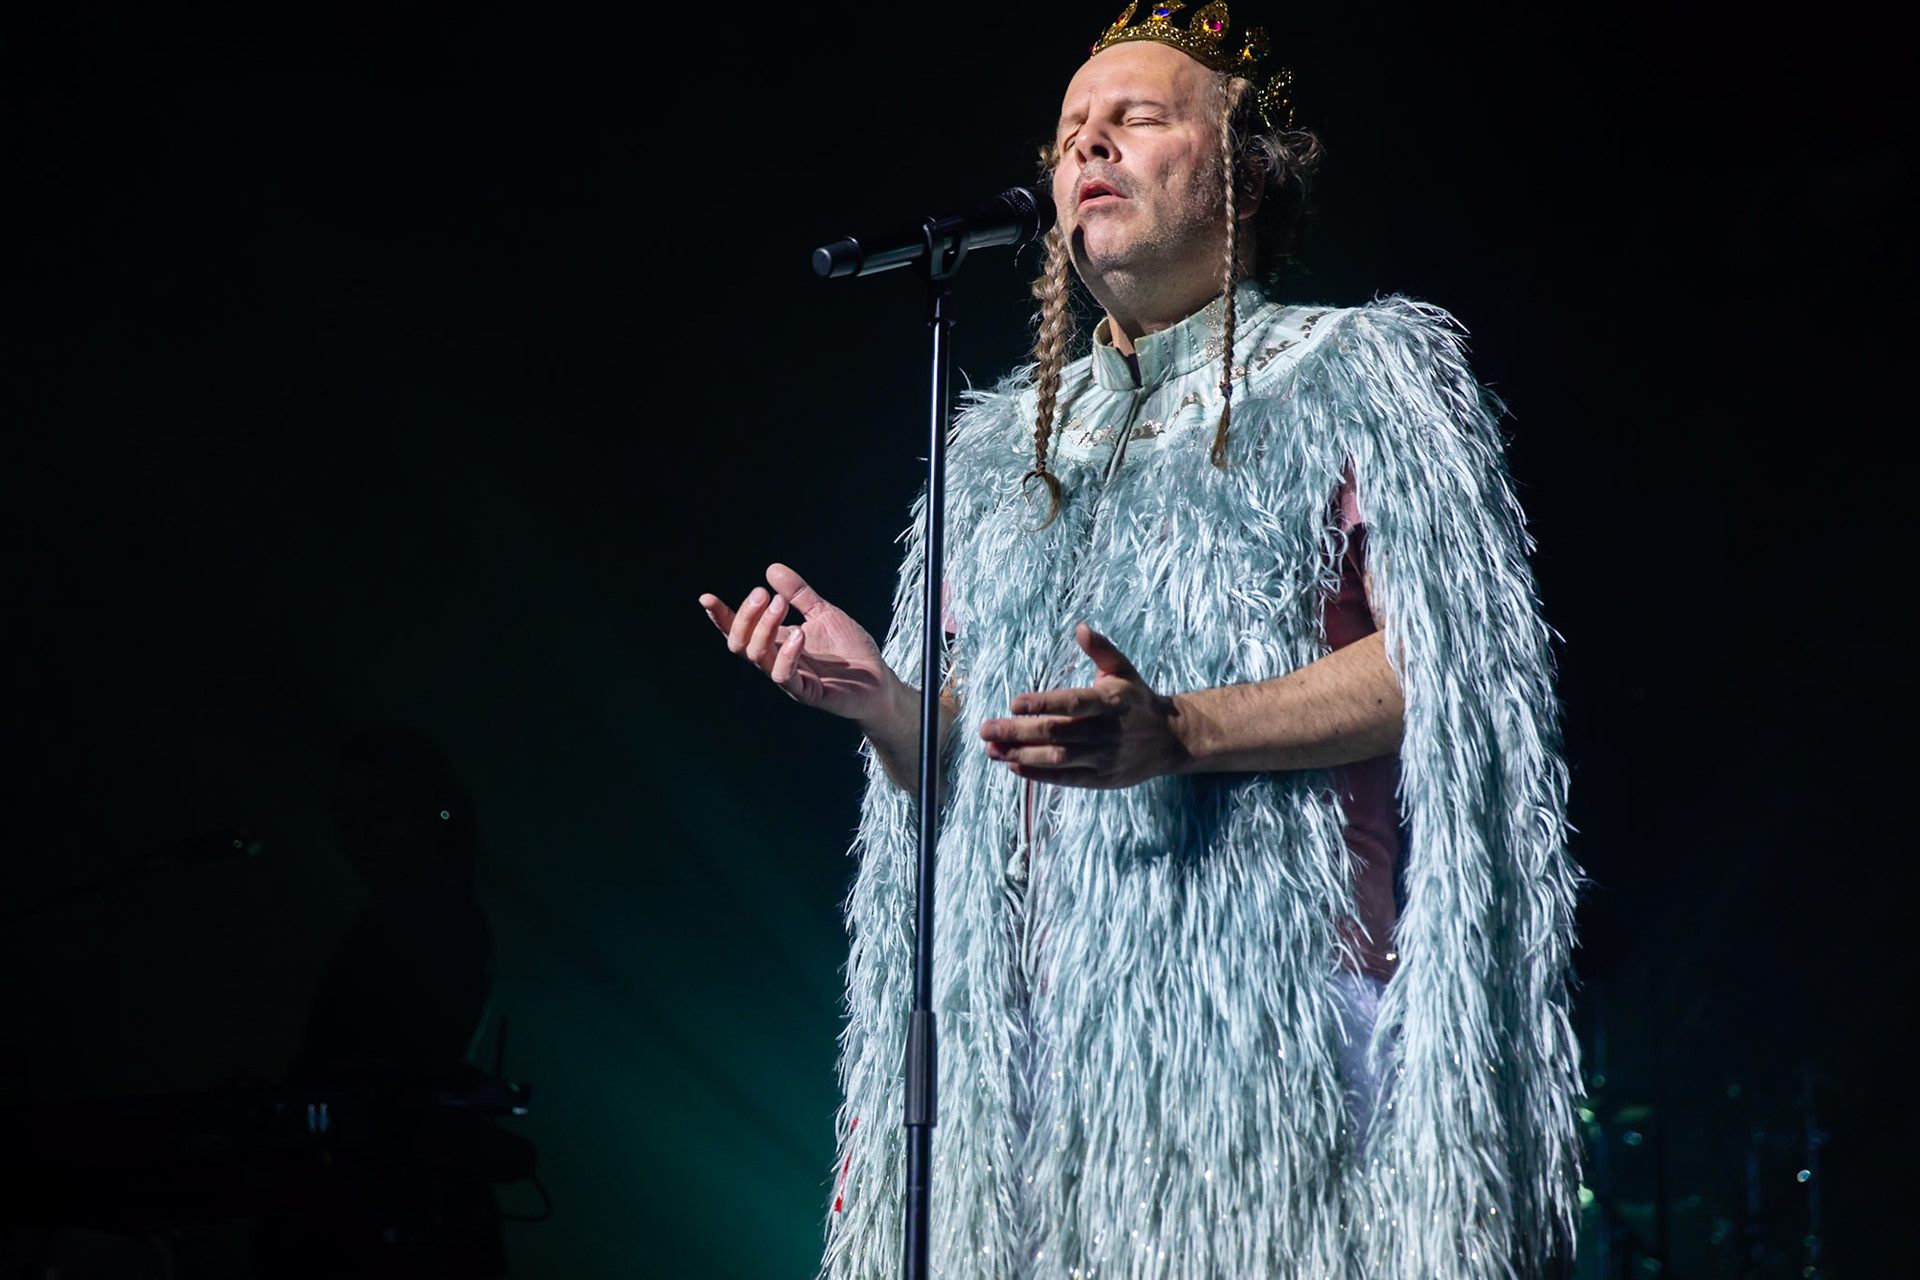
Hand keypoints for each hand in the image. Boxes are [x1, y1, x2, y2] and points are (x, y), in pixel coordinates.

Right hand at [699, 563, 899, 723]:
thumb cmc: (850, 651)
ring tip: (780, 603)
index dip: (721, 617)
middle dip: (744, 617)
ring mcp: (790, 679)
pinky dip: (787, 655)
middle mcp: (775, 661)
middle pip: (739, 644)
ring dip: (764, 627)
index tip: (706, 597)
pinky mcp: (808, 693)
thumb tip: (772, 568)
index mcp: (775, 643)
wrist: (879, 680)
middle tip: (763, 594)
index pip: (738, 631)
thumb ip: (799, 593)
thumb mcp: (823, 612)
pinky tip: (800, 634)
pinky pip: (785, 677)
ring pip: (757, 658)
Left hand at [978, 623, 1187, 788]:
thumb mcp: (1124, 670)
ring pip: (1056, 759)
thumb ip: (1101, 649)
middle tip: (985, 729)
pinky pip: (1065, 779)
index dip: (1042, 704)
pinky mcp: (1101, 779)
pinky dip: (1038, 774)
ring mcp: (1104, 758)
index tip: (1013, 703)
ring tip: (991, 749)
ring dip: (1020, 755)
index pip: (1072, 703)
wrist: (1171, 740)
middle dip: (1017, 732)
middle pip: (1056, 733)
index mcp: (1112, 701)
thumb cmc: (1137, 700)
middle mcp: (1107, 731)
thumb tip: (1080, 627)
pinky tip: (1013, 765)